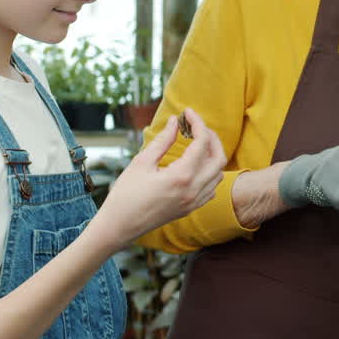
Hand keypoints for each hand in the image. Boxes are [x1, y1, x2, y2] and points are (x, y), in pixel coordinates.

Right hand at [98, 108, 225, 241]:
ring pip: (218, 174)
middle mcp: (193, 190)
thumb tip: (174, 121)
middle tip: (195, 126)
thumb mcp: (142, 162)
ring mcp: (194, 202)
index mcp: (181, 176)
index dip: (197, 123)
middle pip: (218, 157)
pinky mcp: (190, 209)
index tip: (187, 112)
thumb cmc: (125, 194)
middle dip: (211, 137)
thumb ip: (162, 140)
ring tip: (195, 142)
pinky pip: (211, 188)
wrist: (119, 226)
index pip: (201, 142)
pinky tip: (195, 165)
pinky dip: (209, 173)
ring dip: (212, 155)